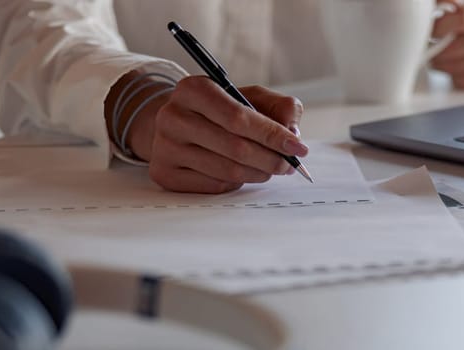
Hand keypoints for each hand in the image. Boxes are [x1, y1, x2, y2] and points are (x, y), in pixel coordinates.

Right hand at [108, 74, 307, 193]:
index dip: (273, 135)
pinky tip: (243, 172)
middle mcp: (172, 116)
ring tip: (271, 168)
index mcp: (193, 89)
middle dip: (271, 159)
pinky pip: (214, 185)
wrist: (178, 126)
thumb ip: (280, 107)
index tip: (299, 148)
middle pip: (235, 147)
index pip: (239, 117)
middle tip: (290, 165)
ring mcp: (164, 147)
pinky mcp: (165, 174)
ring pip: (227, 170)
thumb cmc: (221, 110)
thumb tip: (293, 132)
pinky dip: (237, 182)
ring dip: (258, 173)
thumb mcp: (251, 97)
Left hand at [431, 0, 463, 89]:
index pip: (463, 18)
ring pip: (463, 65)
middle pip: (461, 46)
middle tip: (429, 52)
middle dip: (440, 51)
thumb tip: (435, 5)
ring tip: (438, 61)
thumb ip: (449, 2)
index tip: (431, 33)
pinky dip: (456, 78)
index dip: (441, 27)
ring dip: (445, 65)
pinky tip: (454, 72)